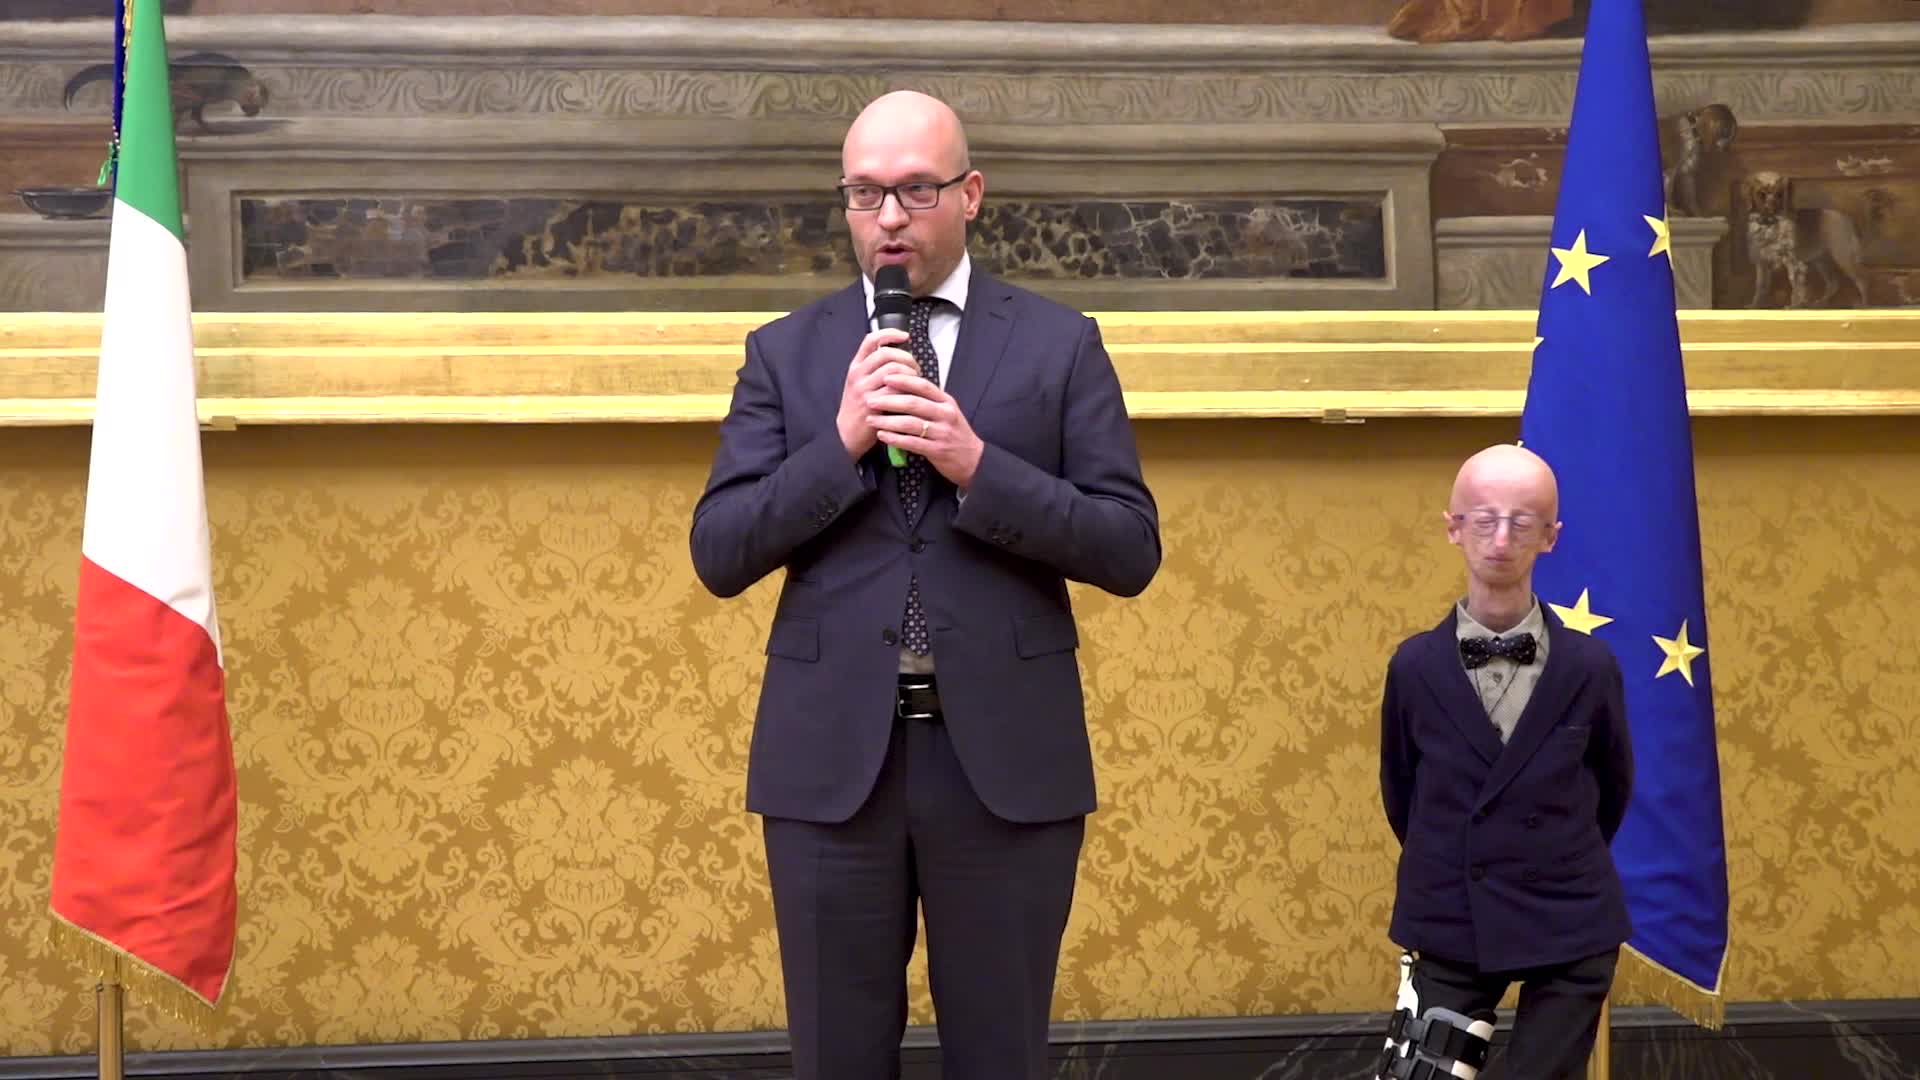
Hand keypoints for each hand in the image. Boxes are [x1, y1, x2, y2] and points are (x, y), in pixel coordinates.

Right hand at [837, 330, 919, 459]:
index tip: (905, 336)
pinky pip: (896, 390)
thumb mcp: (860, 384)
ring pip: (894, 370)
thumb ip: (874, 370)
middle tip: (916, 369)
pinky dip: (909, 390)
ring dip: (910, 374)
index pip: (870, 340)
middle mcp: (858, 375)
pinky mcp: (873, 404)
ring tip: (916, 383)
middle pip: (887, 354)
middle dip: (908, 358)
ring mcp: (864, 389)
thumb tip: (900, 356)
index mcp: (855, 367)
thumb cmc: (859, 409)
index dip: (889, 334)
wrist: (846, 435)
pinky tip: (913, 395)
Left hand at [869, 370, 984, 489]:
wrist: (973, 459)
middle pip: (913, 403)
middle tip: (870, 400)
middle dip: (889, 401)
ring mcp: (942, 433)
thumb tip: (905, 385)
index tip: (885, 377)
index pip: (923, 386)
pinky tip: (882, 436)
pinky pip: (911, 443)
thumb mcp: (947, 411)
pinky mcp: (937, 450)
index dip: (904, 380)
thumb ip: (930, 400)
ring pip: (910, 424)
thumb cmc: (955, 433)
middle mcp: (945, 415)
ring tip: (871, 419)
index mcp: (946, 402)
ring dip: (887, 421)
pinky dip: (894, 439)